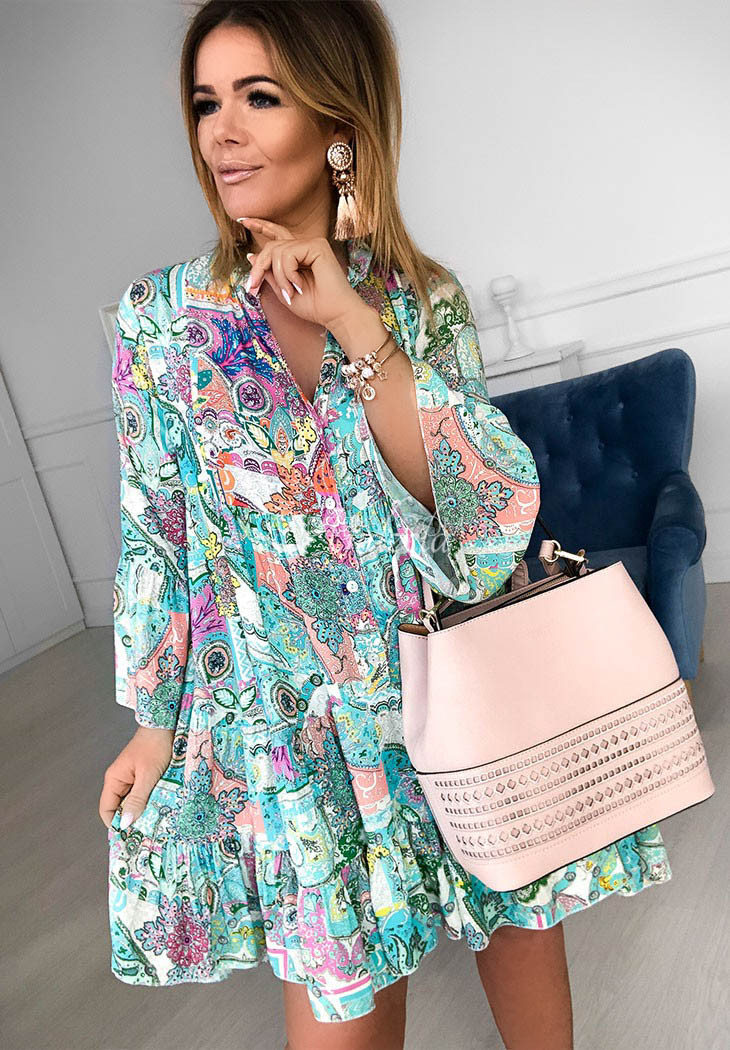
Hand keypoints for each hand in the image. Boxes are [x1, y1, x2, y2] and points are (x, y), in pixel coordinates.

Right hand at [98, 726, 173, 829]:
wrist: (166, 725)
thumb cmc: (155, 746)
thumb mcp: (148, 776)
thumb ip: (137, 799)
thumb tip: (125, 823)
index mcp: (114, 779)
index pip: (106, 809)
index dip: (115, 824)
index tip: (128, 837)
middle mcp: (120, 780)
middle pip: (119, 807)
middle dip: (131, 819)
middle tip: (146, 832)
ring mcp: (132, 778)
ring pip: (132, 801)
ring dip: (142, 810)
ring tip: (155, 821)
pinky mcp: (143, 775)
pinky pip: (142, 794)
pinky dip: (149, 800)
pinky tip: (160, 806)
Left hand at [238, 218, 362, 332]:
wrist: (335, 314)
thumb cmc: (314, 306)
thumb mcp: (283, 290)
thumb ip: (269, 273)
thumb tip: (252, 255)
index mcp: (298, 255)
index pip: (276, 235)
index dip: (260, 225)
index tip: (241, 220)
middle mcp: (305, 246)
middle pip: (271, 246)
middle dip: (259, 267)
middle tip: (253, 287)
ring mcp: (312, 244)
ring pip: (277, 251)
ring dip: (278, 276)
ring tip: (289, 292)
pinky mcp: (317, 245)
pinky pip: (288, 254)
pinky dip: (288, 273)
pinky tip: (299, 285)